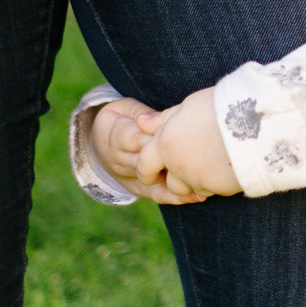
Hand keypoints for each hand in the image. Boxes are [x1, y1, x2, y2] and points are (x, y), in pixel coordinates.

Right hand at [89, 97, 205, 204]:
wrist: (99, 143)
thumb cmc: (121, 119)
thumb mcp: (126, 108)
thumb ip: (142, 113)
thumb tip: (156, 118)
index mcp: (117, 137)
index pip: (139, 139)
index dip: (160, 138)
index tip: (185, 134)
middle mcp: (121, 160)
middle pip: (149, 162)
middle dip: (174, 160)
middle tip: (204, 158)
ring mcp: (129, 177)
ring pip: (154, 181)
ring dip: (179, 181)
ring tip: (206, 180)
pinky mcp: (138, 189)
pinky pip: (157, 195)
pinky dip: (177, 197)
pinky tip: (197, 196)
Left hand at [135, 88, 241, 199]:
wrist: (257, 122)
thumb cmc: (221, 107)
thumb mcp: (189, 106)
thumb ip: (163, 118)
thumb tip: (141, 121)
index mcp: (165, 144)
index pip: (144, 165)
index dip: (146, 171)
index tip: (151, 172)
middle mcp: (179, 166)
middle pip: (171, 183)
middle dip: (177, 178)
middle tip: (190, 166)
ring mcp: (200, 179)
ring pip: (193, 189)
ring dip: (198, 181)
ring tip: (214, 162)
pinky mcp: (221, 188)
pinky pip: (214, 189)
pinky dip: (217, 181)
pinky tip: (229, 165)